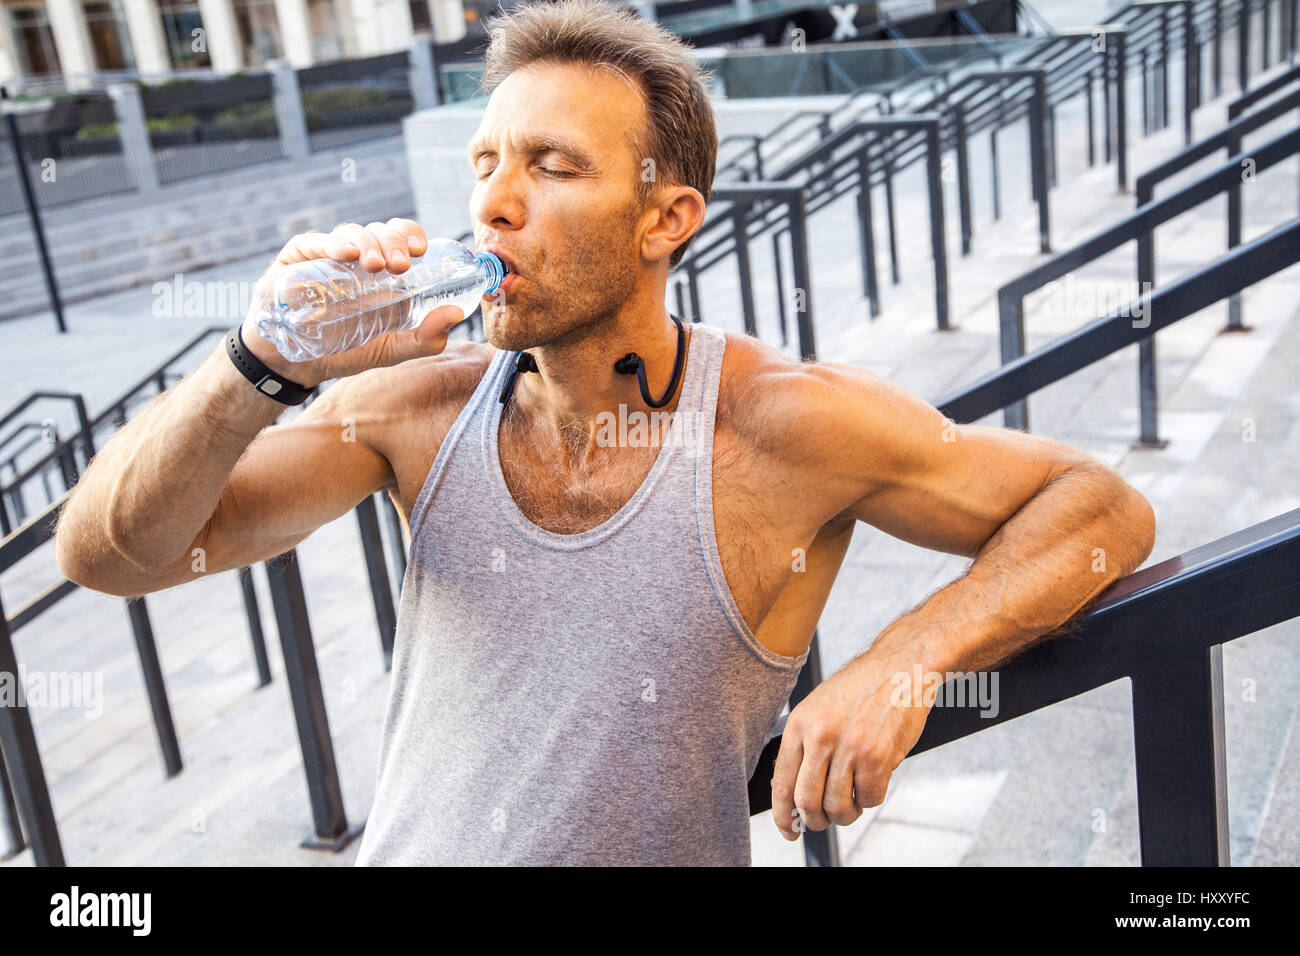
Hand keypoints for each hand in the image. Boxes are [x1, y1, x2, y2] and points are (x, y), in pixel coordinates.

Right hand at [240, 217, 465, 387]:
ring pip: (353, 232)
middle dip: (394, 242)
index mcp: (384, 272)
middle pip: (381, 232)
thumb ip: (426, 338)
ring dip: (368, 242)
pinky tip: (345, 254)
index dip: (412, 236)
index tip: (421, 250)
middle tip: (401, 265)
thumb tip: (457, 314)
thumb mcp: (390, 349)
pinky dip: (333, 243)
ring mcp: (328, 255)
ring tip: (376, 264)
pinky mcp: (298, 256)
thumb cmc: (345, 350)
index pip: (402, 239)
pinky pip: (316, 241)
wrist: (296, 364)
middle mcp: (358, 258)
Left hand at [770, 654, 932, 839]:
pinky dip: (869, 799)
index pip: (781, 782)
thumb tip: (793, 792)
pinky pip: (869, 798)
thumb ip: (805, 745)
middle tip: (823, 821)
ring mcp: (850, 747)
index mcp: (800, 723)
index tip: (789, 828)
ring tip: (851, 803)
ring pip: (838, 806)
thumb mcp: (819, 708)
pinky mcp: (879, 756)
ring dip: (845, 814)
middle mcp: (821, 735)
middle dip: (815, 820)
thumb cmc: (861, 689)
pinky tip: (872, 783)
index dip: (783, 814)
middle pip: (807, 801)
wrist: (900, 666)